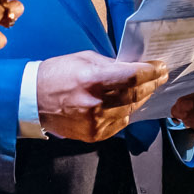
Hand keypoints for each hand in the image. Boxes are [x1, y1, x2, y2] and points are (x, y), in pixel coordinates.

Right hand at [37, 51, 168, 142]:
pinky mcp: (94, 134)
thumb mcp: (84, 59)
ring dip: (140, 98)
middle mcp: (97, 103)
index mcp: (93, 79)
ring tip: (145, 89)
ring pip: (131, 110)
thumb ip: (111, 65)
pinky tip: (125, 104)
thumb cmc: (57, 74)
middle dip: (152, 84)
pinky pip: (120, 124)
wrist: (32, 100)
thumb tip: (134, 67)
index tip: (161, 67)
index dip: (151, 72)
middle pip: (136, 94)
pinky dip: (125, 113)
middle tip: (160, 77)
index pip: (133, 76)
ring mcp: (96, 122)